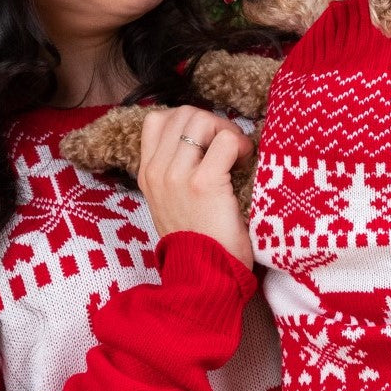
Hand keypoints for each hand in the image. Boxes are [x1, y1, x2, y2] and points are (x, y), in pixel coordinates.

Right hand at [138, 106, 254, 268]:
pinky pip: (226, 141)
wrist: (203, 276)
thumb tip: (200, 140)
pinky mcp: (203, 184)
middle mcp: (156, 172)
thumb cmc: (198, 240)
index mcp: (146, 174)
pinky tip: (244, 162)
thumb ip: (174, 171)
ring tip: (236, 153)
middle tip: (228, 145)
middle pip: (183, 114)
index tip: (207, 142)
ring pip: (201, 120)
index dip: (188, 121)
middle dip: (212, 122)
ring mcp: (176, 176)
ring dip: (225, 130)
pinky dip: (240, 145)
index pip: (157, 120)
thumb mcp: (170, 203)